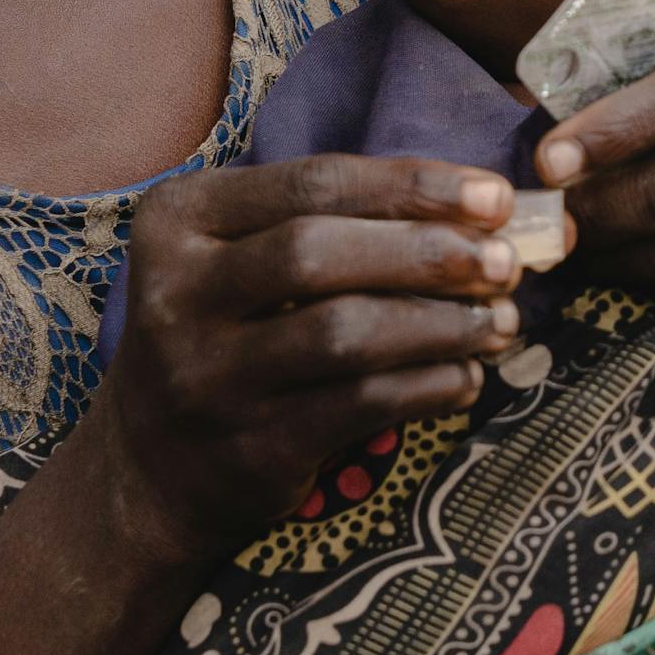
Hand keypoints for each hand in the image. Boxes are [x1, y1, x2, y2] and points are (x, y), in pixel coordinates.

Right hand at [77, 153, 522, 571]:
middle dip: (428, 252)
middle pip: (319, 253)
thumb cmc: (226, 336)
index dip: (414, 186)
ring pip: (344, 333)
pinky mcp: (248, 446)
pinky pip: (359, 406)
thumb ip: (333, 223)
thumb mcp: (238, 260)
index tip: (495, 197)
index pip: (312, 183)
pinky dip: (429, 386)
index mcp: (178, 220)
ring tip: (501, 321)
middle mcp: (176, 294)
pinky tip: (466, 377)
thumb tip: (480, 208)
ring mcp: (207, 377)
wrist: (148, 472)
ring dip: (442, 323)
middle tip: (507, 261)